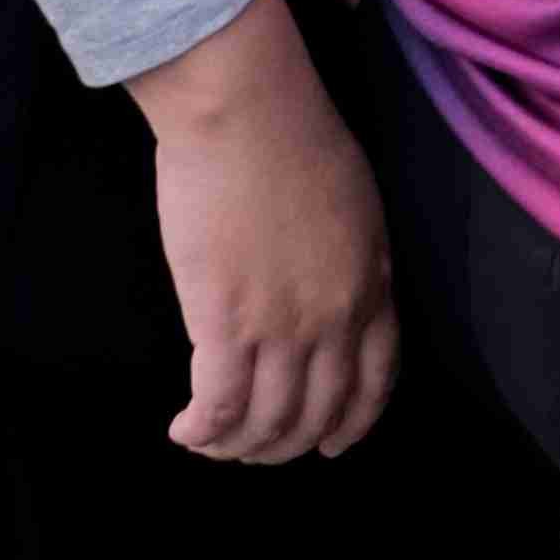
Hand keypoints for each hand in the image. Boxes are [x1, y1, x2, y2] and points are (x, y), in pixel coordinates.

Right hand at [131, 0, 397, 463]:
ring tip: (210, 443)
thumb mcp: (355, 203)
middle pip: (318, 413)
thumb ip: (353, 258)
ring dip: (238, 448)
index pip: (376, 381)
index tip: (331, 445)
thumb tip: (334, 292)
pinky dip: (202, 432)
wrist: (248, 109)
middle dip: (284, 446)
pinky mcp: (226, 323)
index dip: (352, 424)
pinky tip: (184, 430)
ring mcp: (284, 326)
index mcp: (372, 285)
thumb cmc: (293, 134)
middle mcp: (336, 318)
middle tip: (253, 450)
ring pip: (267, 422)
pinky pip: (218, 407)